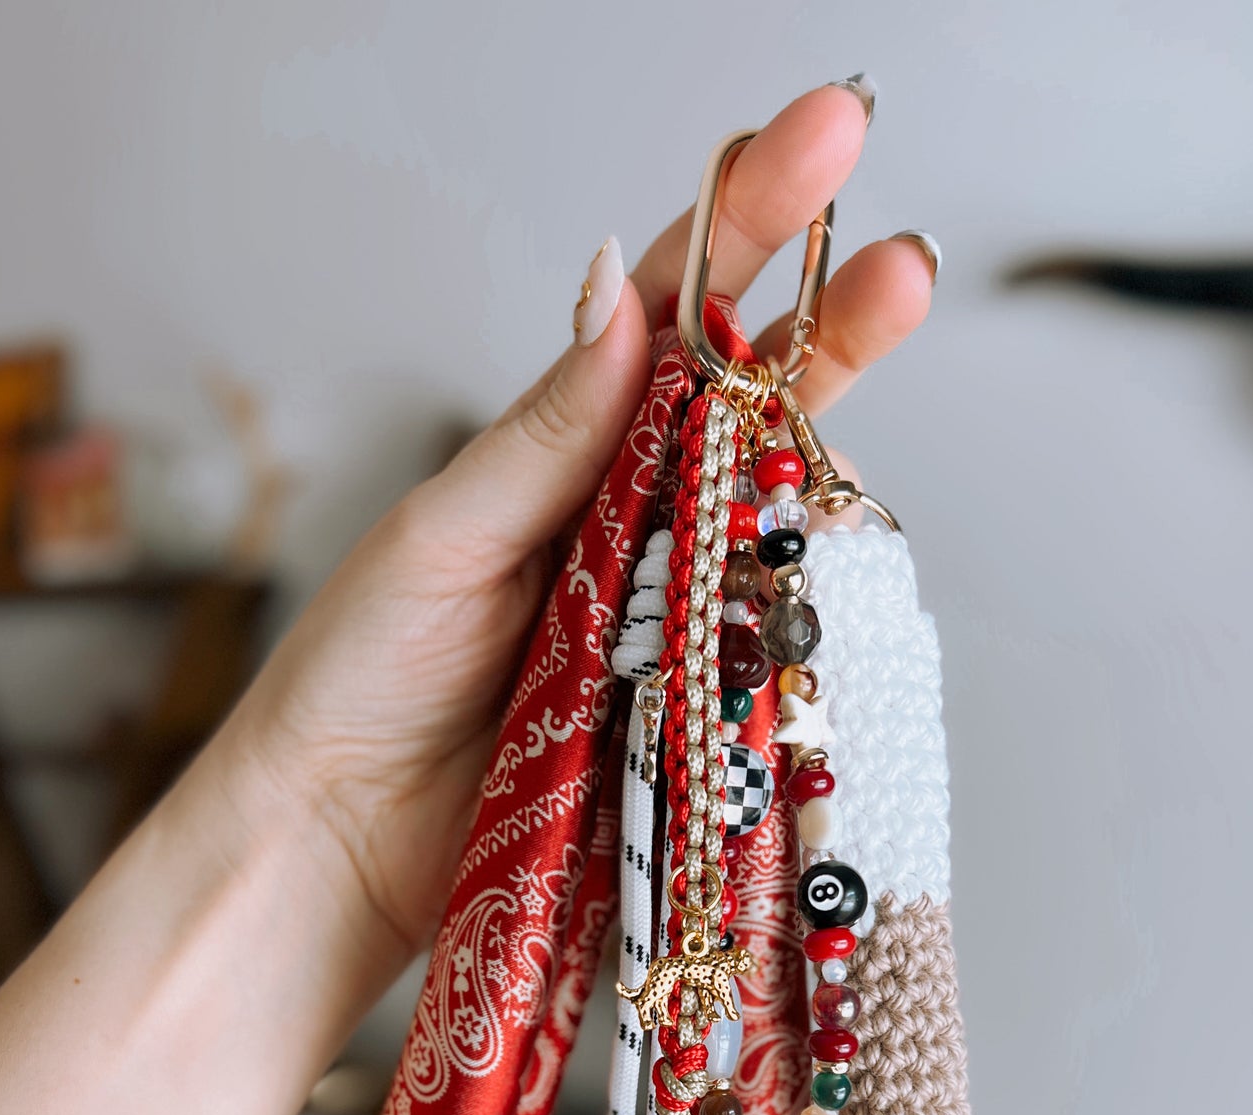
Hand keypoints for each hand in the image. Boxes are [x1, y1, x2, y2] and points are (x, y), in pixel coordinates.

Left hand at [229, 82, 936, 977]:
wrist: (343, 838)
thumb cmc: (362, 676)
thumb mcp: (444, 534)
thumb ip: (544, 431)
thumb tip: (620, 290)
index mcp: (564, 451)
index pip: (671, 315)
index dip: (746, 221)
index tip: (822, 137)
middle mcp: (630, 519)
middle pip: (750, 403)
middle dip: (832, 318)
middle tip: (909, 255)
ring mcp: (668, 610)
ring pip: (770, 512)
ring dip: (830, 437)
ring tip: (892, 319)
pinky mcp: (689, 707)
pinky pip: (766, 638)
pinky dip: (805, 590)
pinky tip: (837, 527)